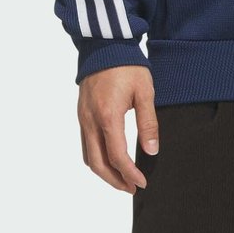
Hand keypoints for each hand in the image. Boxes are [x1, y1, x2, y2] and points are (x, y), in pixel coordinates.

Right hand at [77, 65, 158, 193]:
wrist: (105, 44)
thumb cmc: (128, 66)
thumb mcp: (145, 91)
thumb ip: (148, 122)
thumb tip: (152, 151)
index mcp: (108, 116)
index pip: (117, 156)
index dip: (130, 174)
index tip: (142, 183)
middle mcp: (90, 120)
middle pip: (97, 163)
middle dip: (114, 180)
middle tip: (131, 188)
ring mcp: (83, 117)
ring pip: (88, 156)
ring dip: (104, 172)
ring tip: (122, 178)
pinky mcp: (81, 113)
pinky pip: (85, 144)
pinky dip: (96, 158)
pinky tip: (110, 158)